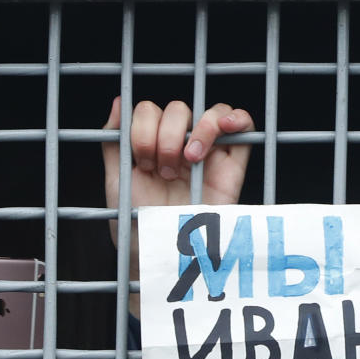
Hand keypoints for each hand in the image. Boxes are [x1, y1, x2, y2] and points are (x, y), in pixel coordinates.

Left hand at [100, 96, 254, 305]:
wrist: (163, 256)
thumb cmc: (139, 224)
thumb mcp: (117, 181)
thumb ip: (115, 142)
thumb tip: (119, 102)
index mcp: (151, 143)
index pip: (148, 111)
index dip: (143, 130)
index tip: (142, 163)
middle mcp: (179, 144)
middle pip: (178, 109)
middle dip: (165, 136)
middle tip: (163, 170)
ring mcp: (207, 152)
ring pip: (209, 112)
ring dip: (197, 129)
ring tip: (189, 159)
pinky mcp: (232, 164)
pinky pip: (244, 127)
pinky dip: (236, 118)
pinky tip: (224, 127)